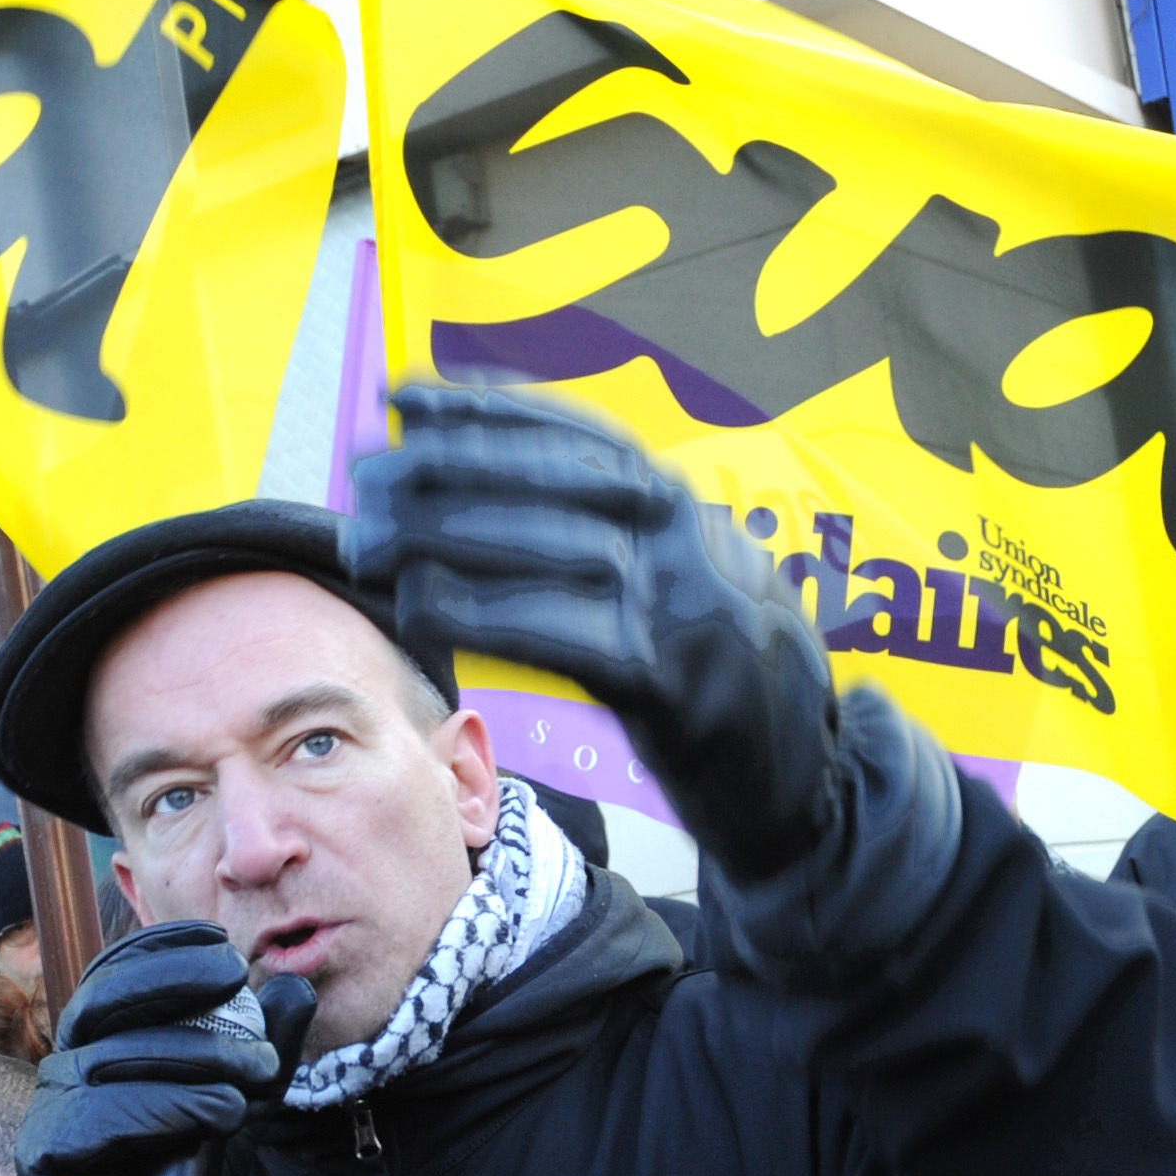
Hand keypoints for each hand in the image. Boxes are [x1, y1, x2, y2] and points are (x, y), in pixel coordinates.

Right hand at [7, 926, 312, 1175]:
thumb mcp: (236, 1104)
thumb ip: (262, 1050)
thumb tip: (295, 989)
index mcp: (101, 1042)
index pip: (117, 973)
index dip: (161, 948)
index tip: (218, 941)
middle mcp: (67, 1065)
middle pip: (107, 1001)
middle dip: (174, 980)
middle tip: (234, 977)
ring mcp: (51, 1111)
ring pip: (116, 1059)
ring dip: (195, 1058)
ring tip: (256, 1073)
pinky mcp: (48, 1157)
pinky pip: (105, 1119)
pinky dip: (169, 1109)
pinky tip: (219, 1113)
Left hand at [348, 386, 838, 880]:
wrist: (810, 779)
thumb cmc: (719, 676)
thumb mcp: (677, 583)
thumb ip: (607, 537)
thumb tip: (485, 496)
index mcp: (685, 510)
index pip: (579, 434)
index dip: (488, 407)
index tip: (405, 395)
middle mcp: (690, 544)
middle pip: (561, 481)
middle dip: (454, 466)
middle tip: (366, 473)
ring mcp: (690, 613)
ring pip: (561, 551)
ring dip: (456, 539)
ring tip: (373, 539)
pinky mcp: (681, 690)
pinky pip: (573, 642)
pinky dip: (494, 619)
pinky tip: (423, 608)